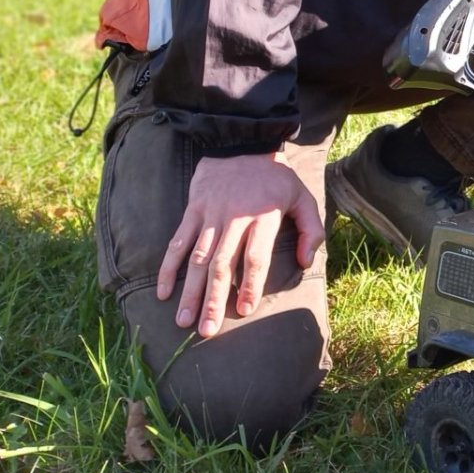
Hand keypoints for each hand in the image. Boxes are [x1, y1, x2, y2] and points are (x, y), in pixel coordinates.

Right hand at [156, 152, 323, 337]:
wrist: (243, 142)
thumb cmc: (276, 178)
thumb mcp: (303, 197)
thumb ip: (310, 230)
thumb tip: (304, 261)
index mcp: (263, 217)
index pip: (255, 257)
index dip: (249, 284)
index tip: (244, 310)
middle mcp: (234, 218)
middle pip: (221, 264)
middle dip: (213, 299)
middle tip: (207, 330)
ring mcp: (210, 215)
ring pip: (197, 258)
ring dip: (189, 290)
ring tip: (183, 320)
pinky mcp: (193, 210)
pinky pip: (178, 242)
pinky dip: (169, 267)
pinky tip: (163, 291)